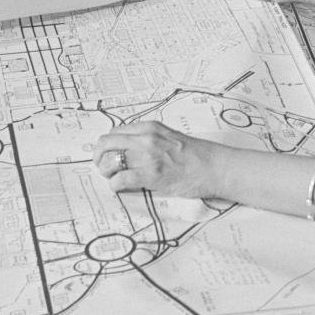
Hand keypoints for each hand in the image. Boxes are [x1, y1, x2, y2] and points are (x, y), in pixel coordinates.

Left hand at [91, 122, 225, 199]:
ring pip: (109, 162)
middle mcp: (145, 138)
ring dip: (106, 172)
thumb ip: (149, 139)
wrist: (215, 167)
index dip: (107, 146)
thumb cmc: (196, 155)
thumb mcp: (169, 137)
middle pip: (106, 144)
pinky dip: (115, 185)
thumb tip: (128, 150)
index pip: (115, 132)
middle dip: (99, 157)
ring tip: (113, 178)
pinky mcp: (151, 175)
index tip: (107, 154)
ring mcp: (148, 156)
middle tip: (103, 167)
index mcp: (150, 127)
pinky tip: (120, 187)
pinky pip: (120, 179)